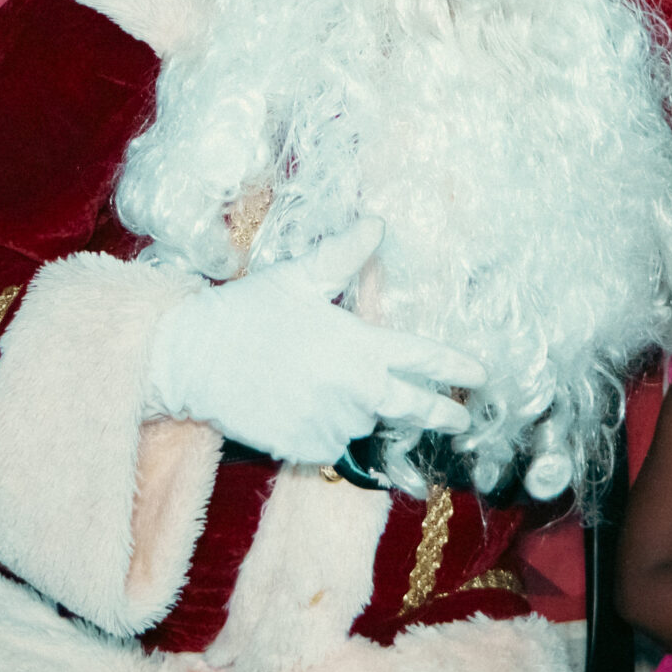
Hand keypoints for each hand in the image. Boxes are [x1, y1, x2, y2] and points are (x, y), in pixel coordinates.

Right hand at [146, 218, 486, 464]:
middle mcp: (353, 391)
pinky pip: (331, 443)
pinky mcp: (305, 448)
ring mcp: (331, 423)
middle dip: (441, 414)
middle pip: (412, 408)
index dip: (456, 367)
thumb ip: (343, 256)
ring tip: (321, 385)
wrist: (190, 361)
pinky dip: (326, 429)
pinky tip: (301, 406)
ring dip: (359, 410)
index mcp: (358, 347)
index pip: (423, 359)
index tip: (481, 375)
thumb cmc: (244, 314)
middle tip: (459, 419)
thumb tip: (378, 223)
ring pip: (364, 423)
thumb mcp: (296, 279)